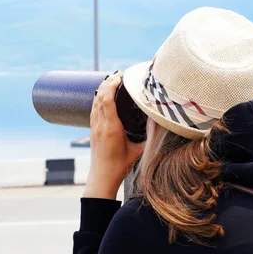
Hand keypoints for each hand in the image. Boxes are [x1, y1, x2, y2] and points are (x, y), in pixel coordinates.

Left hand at [84, 71, 145, 199]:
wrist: (102, 178)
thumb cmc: (120, 166)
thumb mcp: (138, 151)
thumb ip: (149, 137)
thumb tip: (160, 123)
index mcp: (111, 128)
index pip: (107, 100)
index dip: (111, 85)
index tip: (120, 76)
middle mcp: (100, 125)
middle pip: (99, 97)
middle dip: (107, 83)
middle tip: (118, 75)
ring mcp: (94, 128)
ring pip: (94, 102)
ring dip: (101, 89)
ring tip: (112, 81)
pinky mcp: (92, 131)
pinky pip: (93, 110)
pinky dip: (98, 99)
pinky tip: (104, 96)